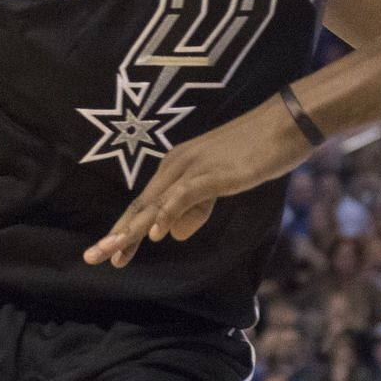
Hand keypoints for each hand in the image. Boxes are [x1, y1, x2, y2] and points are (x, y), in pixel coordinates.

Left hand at [85, 98, 312, 267]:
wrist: (287, 121)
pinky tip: (156, 233)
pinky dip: (169, 212)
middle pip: (142, 205)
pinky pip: (186, 194)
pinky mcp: (214, 172)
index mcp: (178, 166)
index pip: (146, 204)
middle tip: (92, 258)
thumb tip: (172, 233)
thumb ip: (197, 206)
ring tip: (112, 251)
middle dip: (117, 234)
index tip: (110, 255)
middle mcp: (178, 164)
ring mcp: (195, 167)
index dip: (127, 230)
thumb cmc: (259, 151)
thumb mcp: (222, 183)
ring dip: (133, 229)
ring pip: (156, 202)